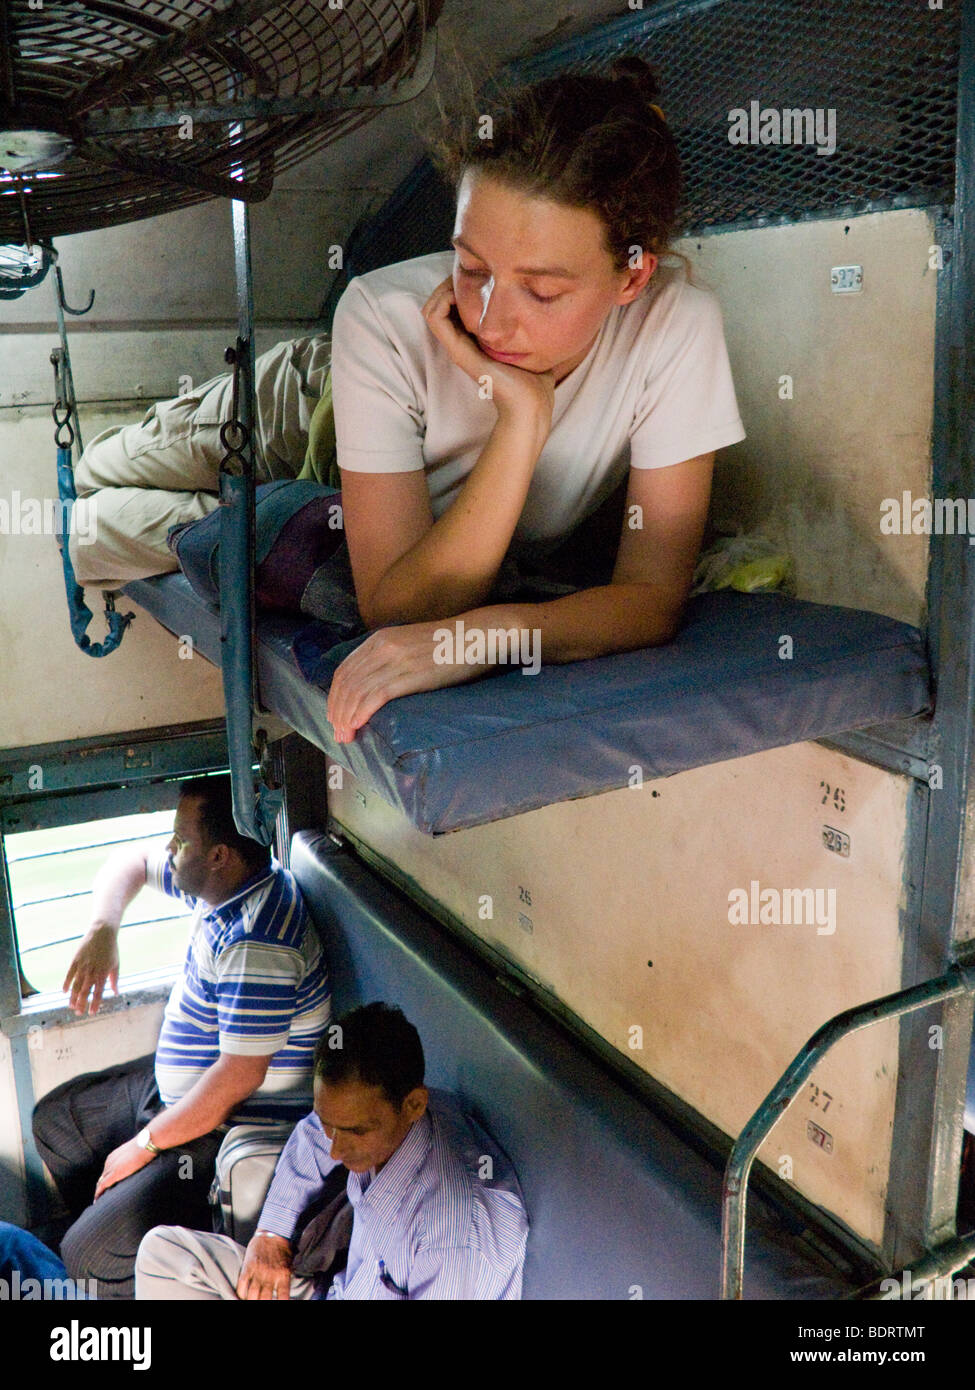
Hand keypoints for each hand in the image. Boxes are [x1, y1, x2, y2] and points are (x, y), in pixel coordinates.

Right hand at [63, 923, 118, 1014]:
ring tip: (71, 1006)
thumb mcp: (116, 964)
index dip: (94, 1004)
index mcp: (103, 974)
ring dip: (73, 997)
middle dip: (81, 1004)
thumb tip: (116, 992)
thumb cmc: (111, 949)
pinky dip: (66, 984)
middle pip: (85, 992)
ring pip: (76, 986)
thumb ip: (114, 980)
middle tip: (79, 1013)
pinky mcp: (75, 961)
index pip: (98, 993)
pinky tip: (64, 992)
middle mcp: (91, 972)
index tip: (92, 1013)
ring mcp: (82, 967)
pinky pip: (69, 975)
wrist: (101, 933)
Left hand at [93, 1137, 154, 1198]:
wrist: (146, 1144)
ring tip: (99, 1200)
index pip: (107, 1170)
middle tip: (102, 1196)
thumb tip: (138, 1160)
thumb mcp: (134, 1153)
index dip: (106, 1179)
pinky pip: (102, 1186)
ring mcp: (111, 1168)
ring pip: (101, 1182)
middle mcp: (109, 1162)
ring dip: (100, 1190)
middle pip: (103, 1177)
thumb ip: (131, 1158)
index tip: (106, 1186)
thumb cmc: (144, 1146)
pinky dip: (98, 1193)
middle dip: (102, 1186)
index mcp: (113, 1156)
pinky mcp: (114, 1174)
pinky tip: (97, 1201)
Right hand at [236, 1233, 292, 1300]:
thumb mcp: (289, 1265)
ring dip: (251, 1300)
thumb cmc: (282, 1248)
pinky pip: (242, 1284)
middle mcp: (271, 1275)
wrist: (273, 1231)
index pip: (283, 1297)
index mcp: (283, 1275)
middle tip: (261, 1301)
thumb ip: (285, 1280)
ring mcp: (258, 1271)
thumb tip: (283, 1295)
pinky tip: (242, 1295)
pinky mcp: (248, 1266)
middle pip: (265, 1300)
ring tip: (250, 1300)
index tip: (276, 1303)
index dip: (280, 1303)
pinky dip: (241, 1293)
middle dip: (262, 1303)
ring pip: (252, 1295)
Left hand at [326, 621, 484, 741]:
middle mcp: (382, 647)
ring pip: (357, 691)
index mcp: (379, 639)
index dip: (334, 696)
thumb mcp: (409, 643)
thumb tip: (376, 684)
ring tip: (346, 736)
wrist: (475, 636)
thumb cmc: (448, 644)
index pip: (344, 670)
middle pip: (346, 683)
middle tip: (338, 733)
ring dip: (346, 717)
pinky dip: (362, 712)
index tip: (334, 716)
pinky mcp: (409, 674)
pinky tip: (357, 725)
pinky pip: (376, 695)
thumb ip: (390, 658)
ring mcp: (395, 660)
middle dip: (337, 711)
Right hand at [421, 276, 554, 422]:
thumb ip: (532, 326)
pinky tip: (463, 290)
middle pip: (442, 301)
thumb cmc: (536, 381)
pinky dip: (441, 298)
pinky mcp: (458, 351)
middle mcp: (464, 342)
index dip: (463, 283)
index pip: (457, 304)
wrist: (531, 406)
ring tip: (464, 275)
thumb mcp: (534, 343)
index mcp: (477, 340)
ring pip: (432, 306)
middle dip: (453, 279)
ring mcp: (458, 346)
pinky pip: (434, 317)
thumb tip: (552, 304)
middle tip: (473, 266)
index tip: (482, 270)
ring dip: (443, 286)